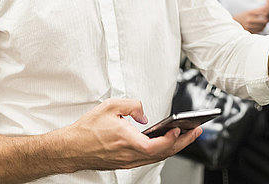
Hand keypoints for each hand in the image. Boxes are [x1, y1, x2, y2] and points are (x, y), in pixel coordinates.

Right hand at [47, 99, 201, 171]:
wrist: (71, 148)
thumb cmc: (87, 129)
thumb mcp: (109, 106)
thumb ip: (132, 106)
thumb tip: (144, 114)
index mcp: (126, 140)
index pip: (154, 146)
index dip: (170, 139)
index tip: (181, 129)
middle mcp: (129, 154)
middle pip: (162, 153)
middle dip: (183, 142)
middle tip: (197, 131)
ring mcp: (128, 161)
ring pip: (157, 157)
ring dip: (175, 147)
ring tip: (188, 135)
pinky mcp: (126, 163)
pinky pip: (149, 159)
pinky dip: (162, 151)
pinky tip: (168, 143)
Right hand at [233, 6, 268, 32]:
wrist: (233, 23)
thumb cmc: (242, 16)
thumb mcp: (249, 11)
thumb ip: (258, 10)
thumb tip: (267, 8)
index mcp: (249, 13)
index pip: (263, 13)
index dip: (268, 14)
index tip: (268, 14)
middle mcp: (249, 19)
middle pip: (264, 21)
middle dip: (267, 20)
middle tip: (268, 19)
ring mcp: (249, 26)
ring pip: (262, 27)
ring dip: (265, 25)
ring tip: (264, 23)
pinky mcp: (249, 31)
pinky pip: (259, 31)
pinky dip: (261, 29)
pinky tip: (260, 27)